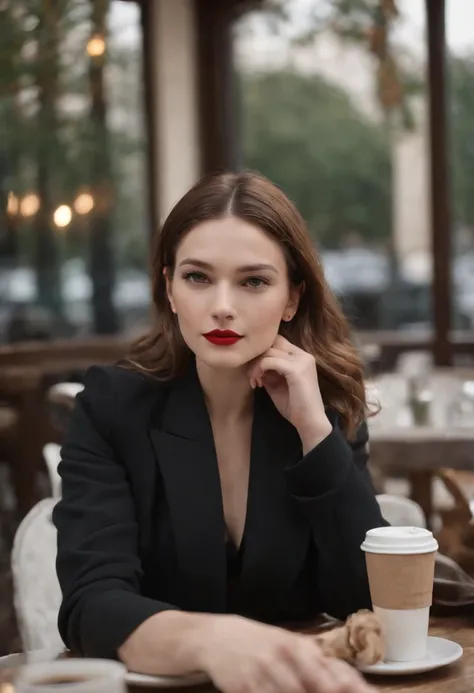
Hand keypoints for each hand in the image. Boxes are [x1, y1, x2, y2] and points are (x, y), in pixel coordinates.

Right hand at [198, 615, 375, 692]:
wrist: (217, 637)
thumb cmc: (262, 644)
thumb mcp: (290, 646)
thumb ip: (318, 664)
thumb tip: (352, 684)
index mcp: (300, 646)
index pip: (333, 672)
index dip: (351, 687)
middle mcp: (283, 656)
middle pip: (317, 688)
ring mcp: (262, 672)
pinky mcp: (243, 687)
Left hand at [249, 335, 331, 452]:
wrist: (310, 422)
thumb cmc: (295, 406)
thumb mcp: (277, 384)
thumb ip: (268, 371)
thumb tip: (254, 363)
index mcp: (301, 357)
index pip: (277, 342)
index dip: (262, 353)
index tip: (255, 371)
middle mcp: (303, 355)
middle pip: (271, 343)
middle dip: (256, 358)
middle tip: (252, 376)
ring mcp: (301, 361)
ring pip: (268, 352)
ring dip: (256, 366)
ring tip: (255, 382)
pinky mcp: (296, 369)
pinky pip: (269, 361)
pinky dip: (259, 370)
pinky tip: (258, 383)